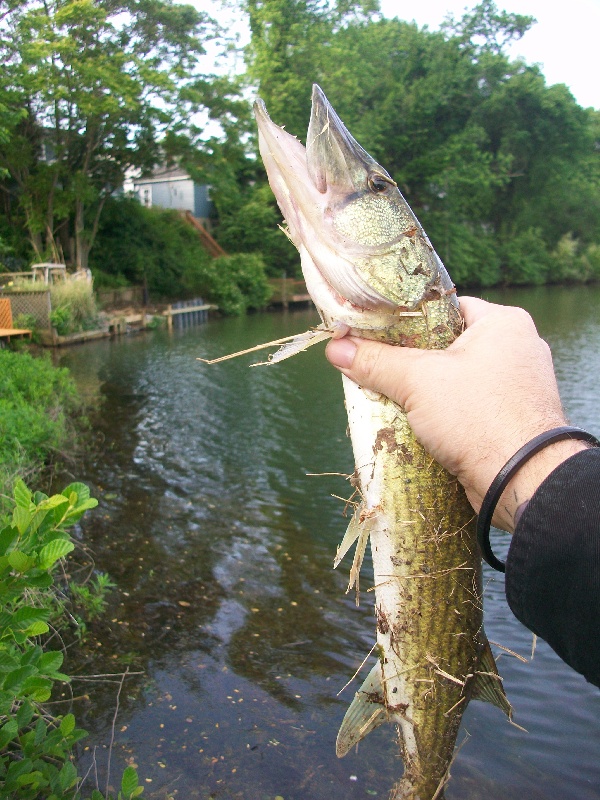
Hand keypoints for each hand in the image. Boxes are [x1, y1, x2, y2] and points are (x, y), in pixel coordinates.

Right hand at [325, 297, 586, 530]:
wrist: (523, 481)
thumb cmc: (478, 416)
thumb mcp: (418, 381)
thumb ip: (376, 362)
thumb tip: (335, 349)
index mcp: (503, 323)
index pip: (443, 309)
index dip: (405, 320)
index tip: (373, 333)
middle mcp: (516, 349)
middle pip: (446, 346)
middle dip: (409, 361)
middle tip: (375, 367)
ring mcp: (516, 387)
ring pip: (455, 381)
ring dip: (423, 392)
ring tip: (387, 396)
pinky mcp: (511, 420)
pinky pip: (466, 408)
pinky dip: (441, 415)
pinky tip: (413, 424)